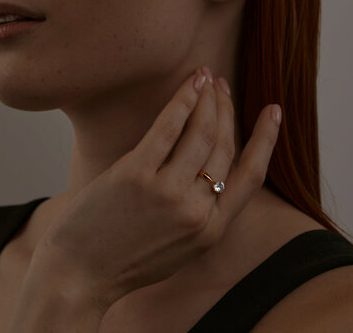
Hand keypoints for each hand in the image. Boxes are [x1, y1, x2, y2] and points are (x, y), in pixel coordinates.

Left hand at [28, 67, 281, 313]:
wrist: (79, 275)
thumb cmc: (125, 259)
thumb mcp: (178, 248)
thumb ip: (200, 214)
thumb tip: (209, 172)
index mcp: (212, 230)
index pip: (252, 175)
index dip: (267, 139)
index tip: (273, 111)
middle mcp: (197, 211)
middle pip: (225, 146)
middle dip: (227, 109)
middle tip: (222, 85)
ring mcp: (167, 192)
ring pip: (201, 132)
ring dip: (208, 99)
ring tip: (206, 78)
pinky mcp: (136, 175)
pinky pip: (168, 128)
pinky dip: (182, 101)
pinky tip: (190, 84)